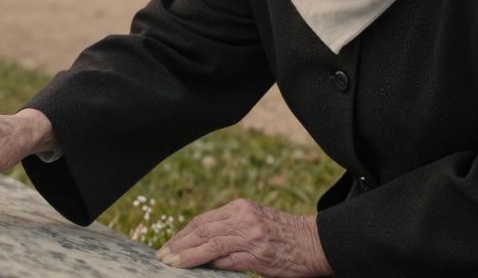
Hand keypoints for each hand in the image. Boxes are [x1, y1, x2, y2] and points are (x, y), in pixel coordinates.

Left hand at [157, 199, 330, 276]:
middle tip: (162, 257)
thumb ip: (229, 228)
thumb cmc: (284, 234)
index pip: (202, 221)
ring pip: (209, 245)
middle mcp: (243, 218)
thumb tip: (199, 245)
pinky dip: (210, 265)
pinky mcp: (258, 256)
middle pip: (201, 230)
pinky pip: (227, 261)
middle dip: (178, 245)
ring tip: (171, 264)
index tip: (168, 246)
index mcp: (240, 207)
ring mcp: (250, 236)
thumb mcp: (255, 221)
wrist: (316, 243)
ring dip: (186, 256)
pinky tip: (197, 270)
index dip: (182, 234)